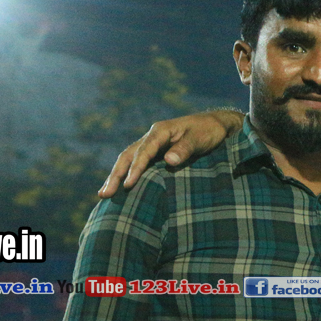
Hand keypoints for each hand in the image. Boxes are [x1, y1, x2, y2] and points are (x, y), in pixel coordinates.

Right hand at [98, 110, 243, 197]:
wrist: (217, 125)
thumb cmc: (210, 131)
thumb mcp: (201, 138)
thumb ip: (186, 148)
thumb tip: (169, 160)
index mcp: (161, 131)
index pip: (144, 151)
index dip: (136, 168)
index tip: (129, 185)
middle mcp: (153, 136)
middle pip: (128, 155)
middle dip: (116, 174)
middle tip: (105, 194)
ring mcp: (153, 144)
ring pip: (128, 159)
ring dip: (116, 176)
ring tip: (104, 194)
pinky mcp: (156, 152)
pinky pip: (136, 162)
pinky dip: (126, 174)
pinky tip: (120, 187)